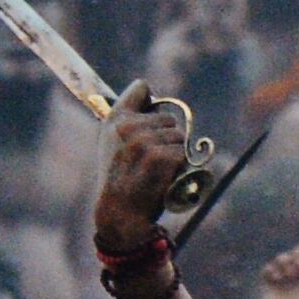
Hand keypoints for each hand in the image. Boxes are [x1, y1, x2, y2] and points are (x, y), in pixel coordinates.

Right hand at [96, 83, 192, 252]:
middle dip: (167, 137)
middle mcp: (128, 126)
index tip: (150, 107)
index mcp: (115, 119)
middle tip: (151, 158)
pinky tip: (164, 175)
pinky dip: (180, 166)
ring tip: (156, 168)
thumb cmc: (122, 177)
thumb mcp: (114, 142)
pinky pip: (184, 153)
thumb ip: (130, 120)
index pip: (141, 88)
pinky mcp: (161, 157)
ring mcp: (145, 141)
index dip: (151, 100)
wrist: (121, 210)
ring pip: (180, 135)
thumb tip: (151, 96)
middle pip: (169, 118)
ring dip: (175, 152)